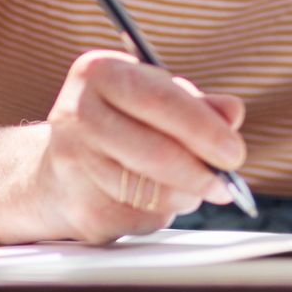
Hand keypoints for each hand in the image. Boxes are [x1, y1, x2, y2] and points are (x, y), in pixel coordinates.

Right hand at [31, 49, 246, 243]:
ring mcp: (73, 163)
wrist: (57, 169)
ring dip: (184, 195)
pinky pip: (139, 219)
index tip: (234, 152)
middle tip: (225, 184)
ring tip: (190, 186)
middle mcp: (78, 114)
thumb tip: (232, 112)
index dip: (204, 130)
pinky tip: (154, 199)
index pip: (159, 100)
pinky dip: (161, 213)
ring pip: (150, 192)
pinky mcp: (78, 208)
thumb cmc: (119, 123)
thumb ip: (197, 104)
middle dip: (201, 173)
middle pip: (155, 152)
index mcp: (100, 72)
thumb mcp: (154, 97)